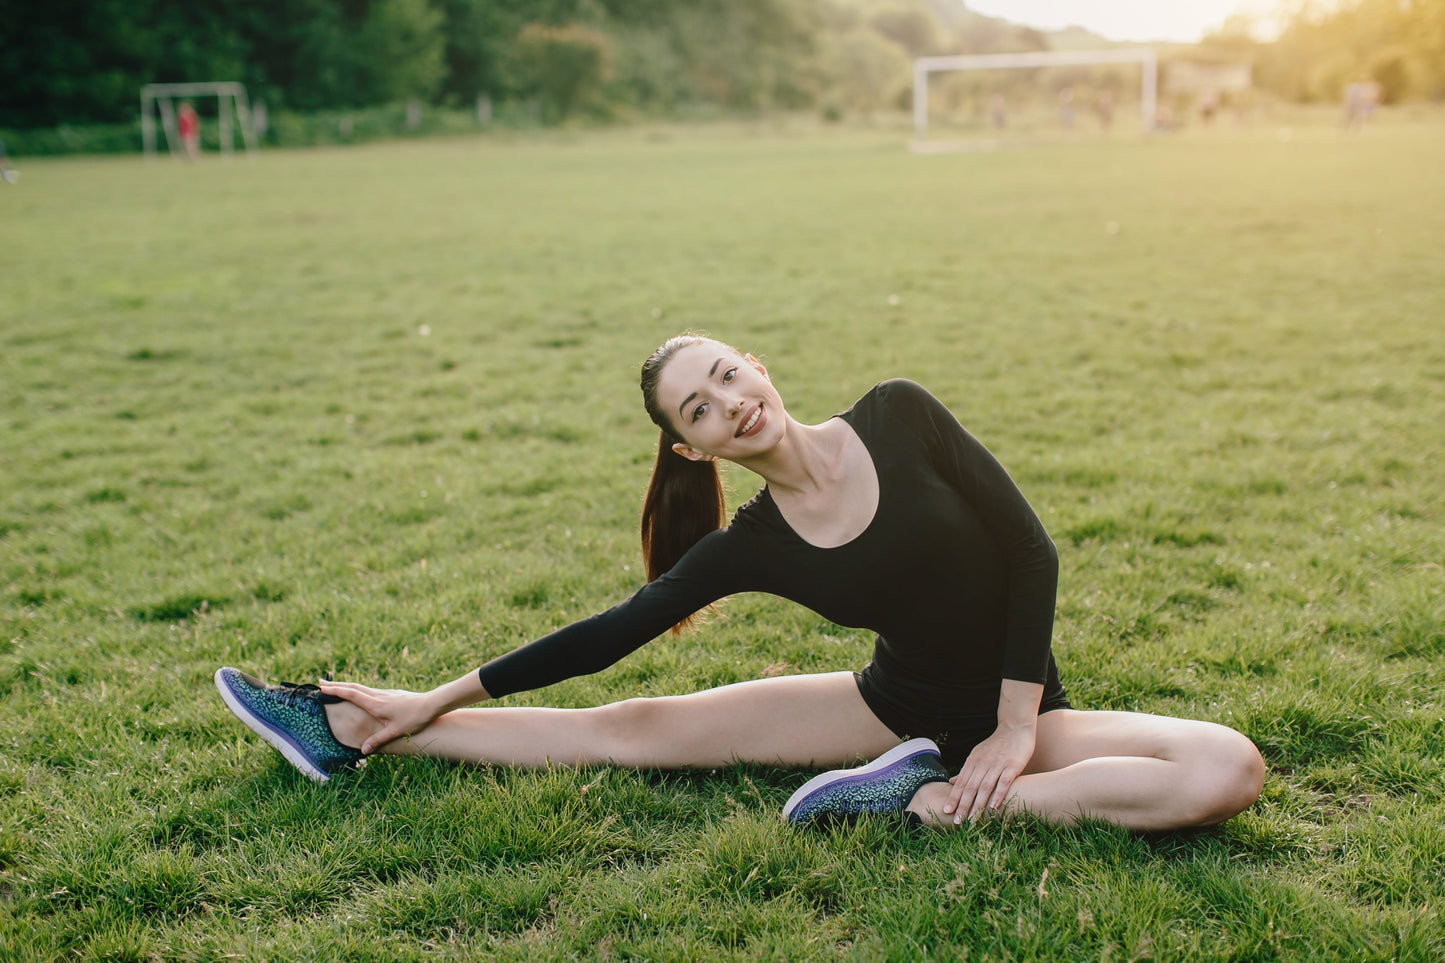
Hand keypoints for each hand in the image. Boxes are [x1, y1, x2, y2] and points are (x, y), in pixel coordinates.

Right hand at [316, 680, 437, 754]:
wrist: (432, 704)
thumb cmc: (415, 718)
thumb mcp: (396, 732)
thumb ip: (378, 740)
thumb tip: (362, 750)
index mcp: (376, 704)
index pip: (351, 695)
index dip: (336, 691)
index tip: (322, 689)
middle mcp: (378, 696)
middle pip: (353, 687)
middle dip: (336, 686)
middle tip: (320, 683)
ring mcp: (385, 693)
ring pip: (361, 687)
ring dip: (346, 686)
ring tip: (335, 686)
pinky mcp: (392, 694)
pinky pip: (370, 689)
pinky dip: (358, 689)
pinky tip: (358, 693)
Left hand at [943, 723, 1035, 823]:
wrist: (1015, 728)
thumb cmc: (996, 745)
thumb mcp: (977, 755)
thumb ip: (966, 770)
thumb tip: (951, 782)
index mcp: (973, 761)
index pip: (961, 782)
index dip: (954, 797)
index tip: (946, 811)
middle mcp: (982, 763)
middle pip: (970, 787)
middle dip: (963, 805)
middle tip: (958, 821)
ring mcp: (997, 764)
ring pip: (985, 787)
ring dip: (978, 805)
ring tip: (973, 820)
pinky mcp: (1012, 766)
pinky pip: (1004, 782)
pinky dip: (998, 794)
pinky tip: (994, 807)